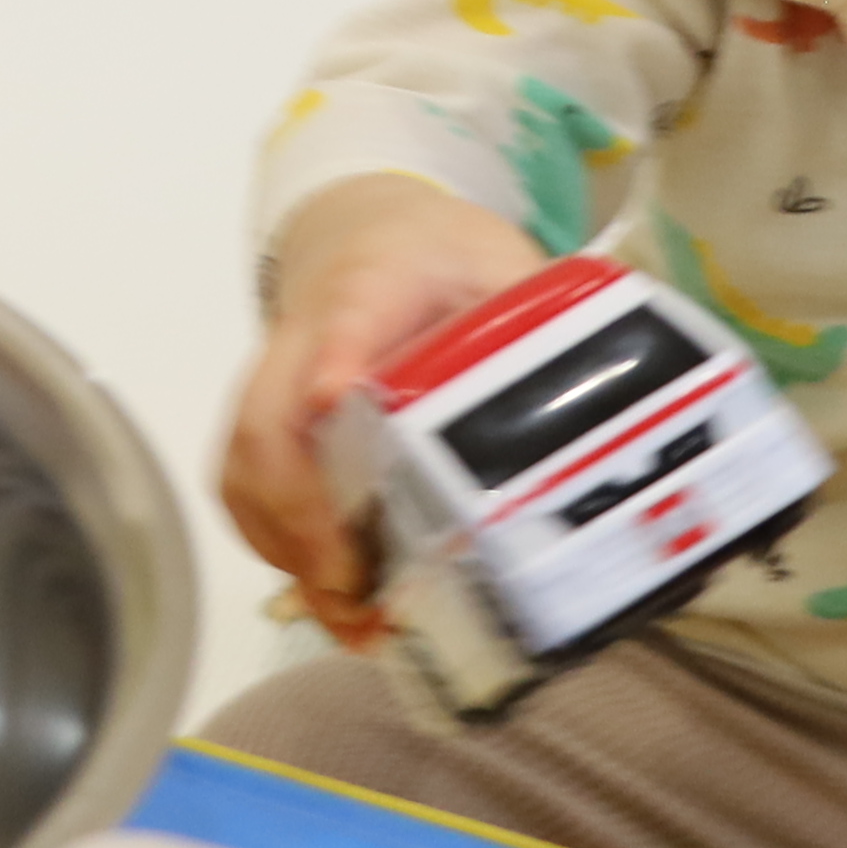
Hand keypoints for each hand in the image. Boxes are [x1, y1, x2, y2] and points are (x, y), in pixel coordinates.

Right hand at [223, 176, 545, 639]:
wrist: (369, 234)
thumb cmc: (444, 259)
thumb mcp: (502, 267)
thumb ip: (537, 326)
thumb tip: (602, 404)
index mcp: (375, 283)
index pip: (350, 312)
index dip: (337, 355)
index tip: (331, 398)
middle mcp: (305, 335)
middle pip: (267, 414)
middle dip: (298, 506)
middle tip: (352, 578)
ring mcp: (277, 382)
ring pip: (245, 463)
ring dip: (287, 545)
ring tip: (350, 612)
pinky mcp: (266, 421)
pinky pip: (244, 486)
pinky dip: (278, 549)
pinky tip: (331, 595)